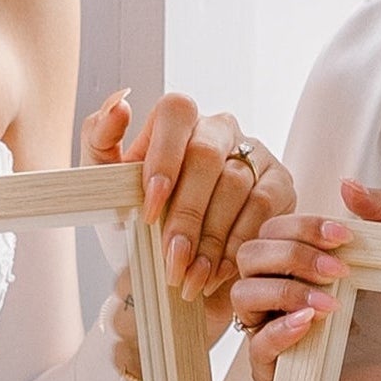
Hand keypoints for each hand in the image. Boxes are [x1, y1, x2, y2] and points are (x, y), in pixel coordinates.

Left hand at [80, 89, 295, 301]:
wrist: (172, 268)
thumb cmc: (138, 221)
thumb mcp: (107, 186)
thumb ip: (100, 140)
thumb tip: (119, 104)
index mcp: (177, 120)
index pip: (175, 114)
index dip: (163, 158)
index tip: (148, 210)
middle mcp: (219, 128)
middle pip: (206, 157)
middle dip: (186, 215)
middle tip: (171, 260)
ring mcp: (254, 152)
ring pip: (236, 186)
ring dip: (210, 239)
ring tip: (190, 277)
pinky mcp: (280, 182)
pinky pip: (263, 208)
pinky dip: (237, 244)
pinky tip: (218, 271)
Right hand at [228, 179, 380, 380]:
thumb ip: (378, 214)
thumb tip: (348, 184)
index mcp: (291, 262)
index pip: (273, 230)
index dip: (303, 227)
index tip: (344, 237)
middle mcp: (272, 292)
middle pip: (249, 256)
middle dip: (292, 256)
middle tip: (338, 271)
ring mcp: (268, 329)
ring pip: (243, 295)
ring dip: (286, 291)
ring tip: (330, 303)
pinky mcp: (273, 371)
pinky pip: (256, 346)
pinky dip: (279, 331)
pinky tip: (309, 323)